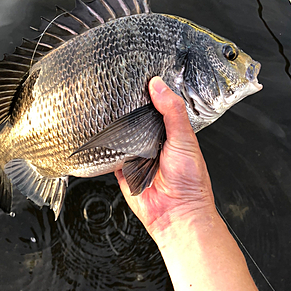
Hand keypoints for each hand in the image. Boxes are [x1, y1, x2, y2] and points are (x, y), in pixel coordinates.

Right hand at [115, 77, 216, 239]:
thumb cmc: (189, 181)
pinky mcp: (123, 170)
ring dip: (114, 128)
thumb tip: (159, 86)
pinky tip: (100, 136)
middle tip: (115, 91)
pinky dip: (105, 149)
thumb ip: (173, 112)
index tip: (137, 77)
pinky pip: (110, 156)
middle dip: (127, 110)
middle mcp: (153, 142)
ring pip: (121, 136)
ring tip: (104, 109)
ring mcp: (137, 156)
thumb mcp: (184, 138)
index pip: (156, 106)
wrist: (177, 214)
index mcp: (170, 132)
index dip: (148, 93)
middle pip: (135, 120)